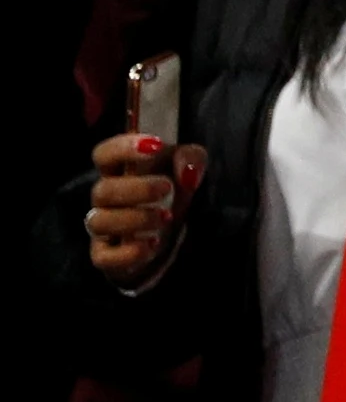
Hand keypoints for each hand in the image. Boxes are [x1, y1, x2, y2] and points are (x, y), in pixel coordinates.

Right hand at [84, 130, 194, 287]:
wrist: (171, 233)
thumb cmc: (172, 190)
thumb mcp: (187, 167)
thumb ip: (190, 158)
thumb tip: (188, 173)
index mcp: (120, 170)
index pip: (104, 153)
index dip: (123, 147)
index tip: (155, 145)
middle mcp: (106, 198)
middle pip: (102, 190)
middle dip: (136, 189)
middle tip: (167, 188)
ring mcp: (103, 227)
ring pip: (99, 222)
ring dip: (135, 219)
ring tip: (166, 217)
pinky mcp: (106, 255)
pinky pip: (103, 257)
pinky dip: (128, 252)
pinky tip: (152, 244)